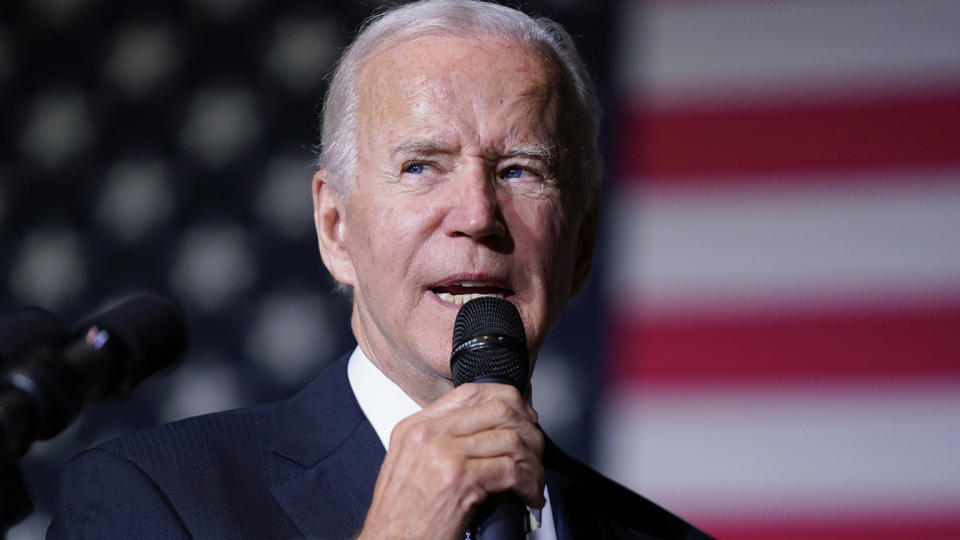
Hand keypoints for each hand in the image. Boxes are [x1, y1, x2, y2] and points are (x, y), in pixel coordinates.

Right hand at [357, 382, 544, 539]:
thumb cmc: (400, 518)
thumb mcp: (408, 467)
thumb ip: (438, 443)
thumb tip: (480, 433)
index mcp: (415, 428)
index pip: (471, 393)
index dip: (506, 401)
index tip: (522, 419)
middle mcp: (428, 435)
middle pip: (497, 409)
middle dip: (527, 430)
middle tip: (535, 451)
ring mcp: (443, 455)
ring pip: (510, 438)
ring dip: (532, 462)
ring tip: (533, 479)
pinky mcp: (460, 480)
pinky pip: (511, 469)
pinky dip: (529, 483)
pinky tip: (528, 495)